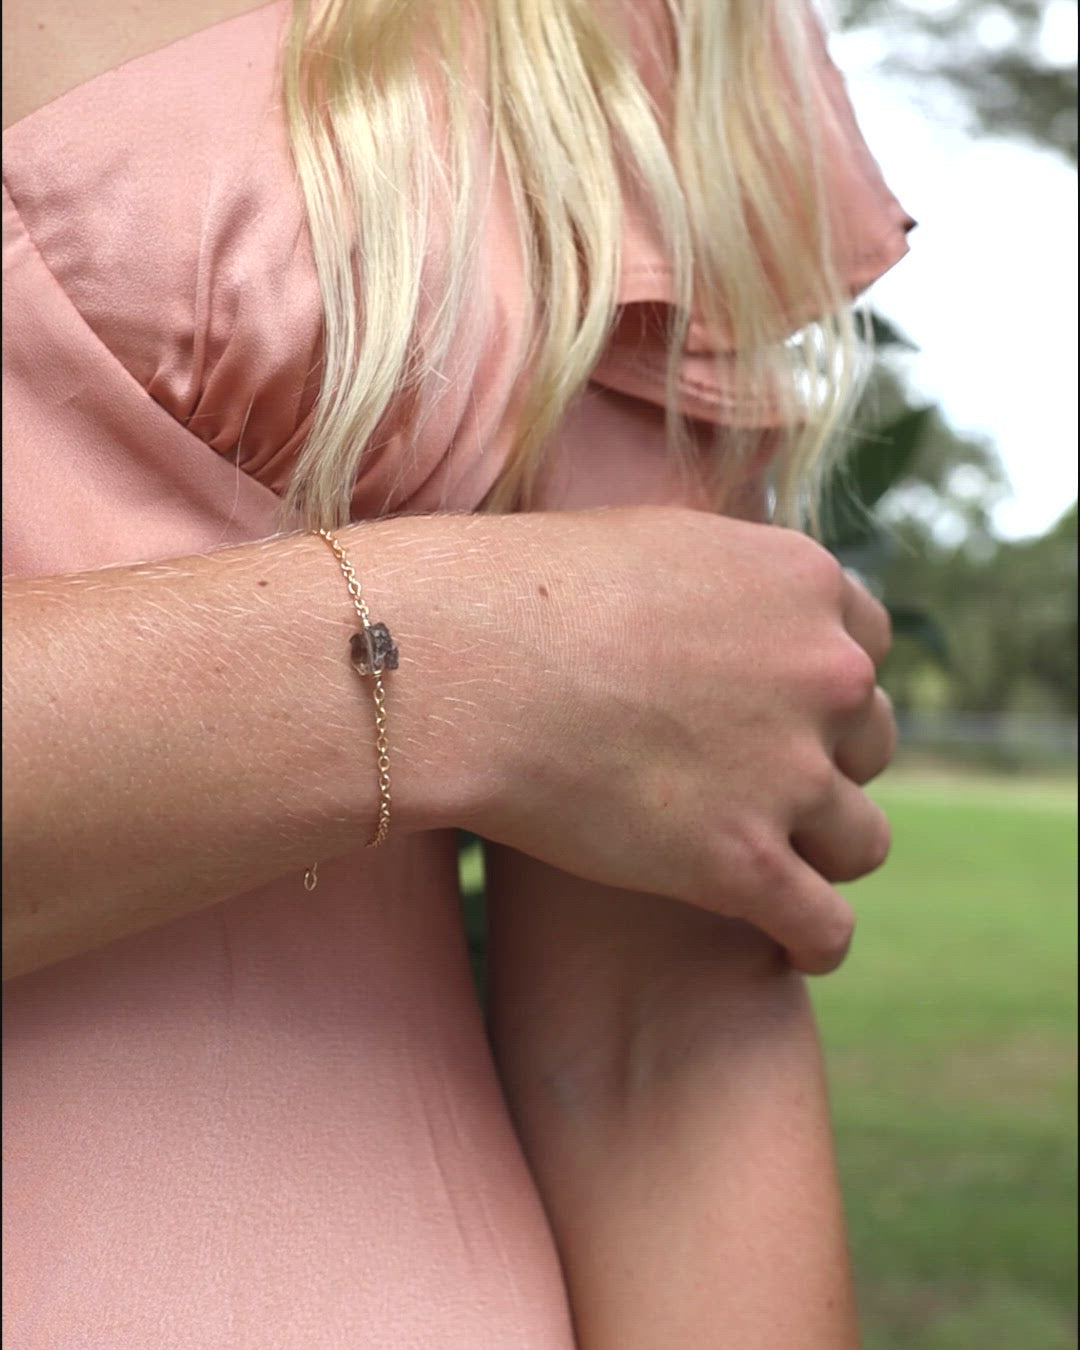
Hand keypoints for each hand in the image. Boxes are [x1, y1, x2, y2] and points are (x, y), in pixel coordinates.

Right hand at [451, 506, 894, 973]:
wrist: (465, 662)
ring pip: (859, 840)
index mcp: (805, 585)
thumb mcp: (656, 544)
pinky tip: (785, 944)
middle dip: (823, 763)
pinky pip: (825, 927)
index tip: (782, 712)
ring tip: (770, 864)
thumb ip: (724, 578)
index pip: (869, 647)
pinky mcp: (745, 863)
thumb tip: (727, 605)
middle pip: (869, 742)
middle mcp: (825, 673)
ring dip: (820, 851)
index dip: (823, 687)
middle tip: (753, 782)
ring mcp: (791, 772)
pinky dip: (813, 940)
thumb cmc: (526, 593)